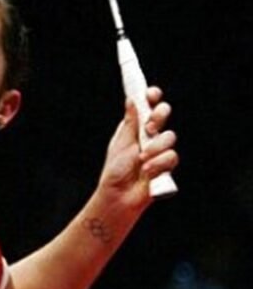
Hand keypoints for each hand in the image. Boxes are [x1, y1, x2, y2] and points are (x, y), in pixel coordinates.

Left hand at [97, 86, 178, 206]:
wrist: (120, 195)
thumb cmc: (116, 170)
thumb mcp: (121, 143)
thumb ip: (129, 122)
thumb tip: (131, 100)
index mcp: (136, 128)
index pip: (148, 107)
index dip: (152, 98)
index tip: (151, 94)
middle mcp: (150, 136)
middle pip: (164, 114)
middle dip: (159, 117)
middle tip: (148, 128)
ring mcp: (160, 150)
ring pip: (170, 136)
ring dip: (154, 148)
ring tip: (141, 160)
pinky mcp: (168, 165)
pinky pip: (171, 157)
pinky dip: (158, 164)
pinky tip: (148, 171)